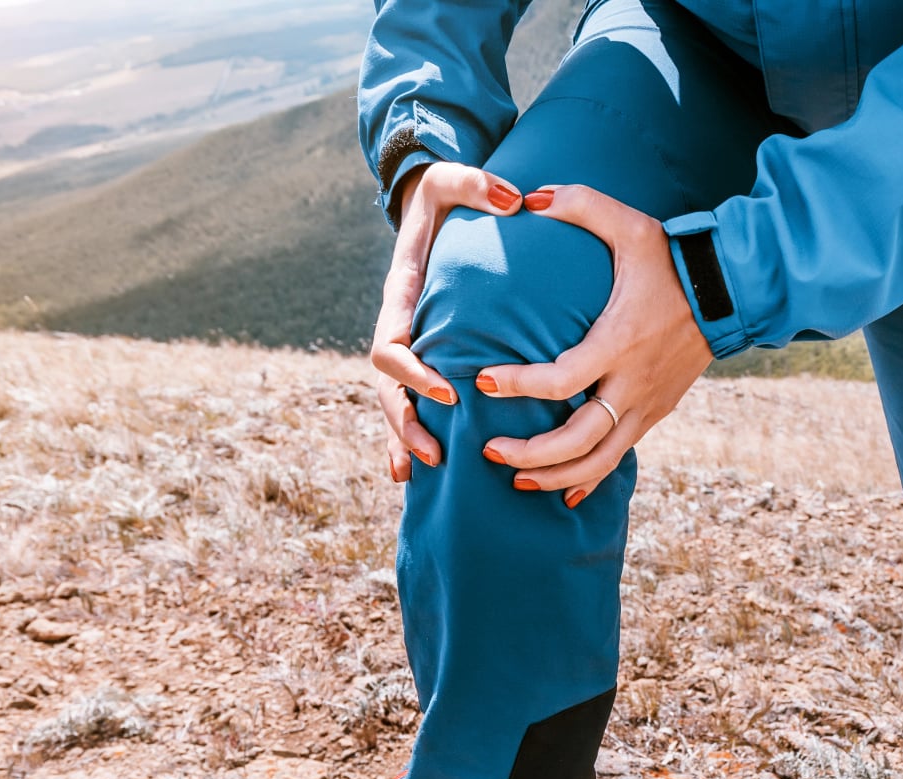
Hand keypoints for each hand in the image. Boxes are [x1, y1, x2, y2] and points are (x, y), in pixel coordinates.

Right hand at [372, 162, 521, 482]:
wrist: (430, 206)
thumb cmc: (445, 195)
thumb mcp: (454, 182)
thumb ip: (478, 185)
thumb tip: (514, 199)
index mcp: (401, 295)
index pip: (392, 345)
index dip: (414, 373)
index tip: (446, 390)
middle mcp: (399, 325)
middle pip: (387, 388)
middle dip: (407, 424)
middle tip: (438, 453)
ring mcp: (408, 344)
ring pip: (395, 403)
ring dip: (407, 438)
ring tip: (432, 469)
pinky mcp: (423, 354)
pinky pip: (412, 401)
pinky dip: (409, 436)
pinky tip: (416, 472)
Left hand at [473, 185, 713, 507]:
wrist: (729, 291)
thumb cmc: (671, 257)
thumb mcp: (628, 223)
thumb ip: (578, 203)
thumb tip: (528, 198)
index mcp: (619, 341)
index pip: (563, 380)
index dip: (519, 386)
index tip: (484, 382)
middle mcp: (633, 383)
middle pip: (579, 438)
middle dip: (531, 452)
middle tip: (489, 450)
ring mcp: (647, 404)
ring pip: (599, 460)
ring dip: (556, 476)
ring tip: (517, 480)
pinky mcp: (656, 413)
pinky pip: (619, 457)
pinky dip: (590, 479)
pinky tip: (563, 494)